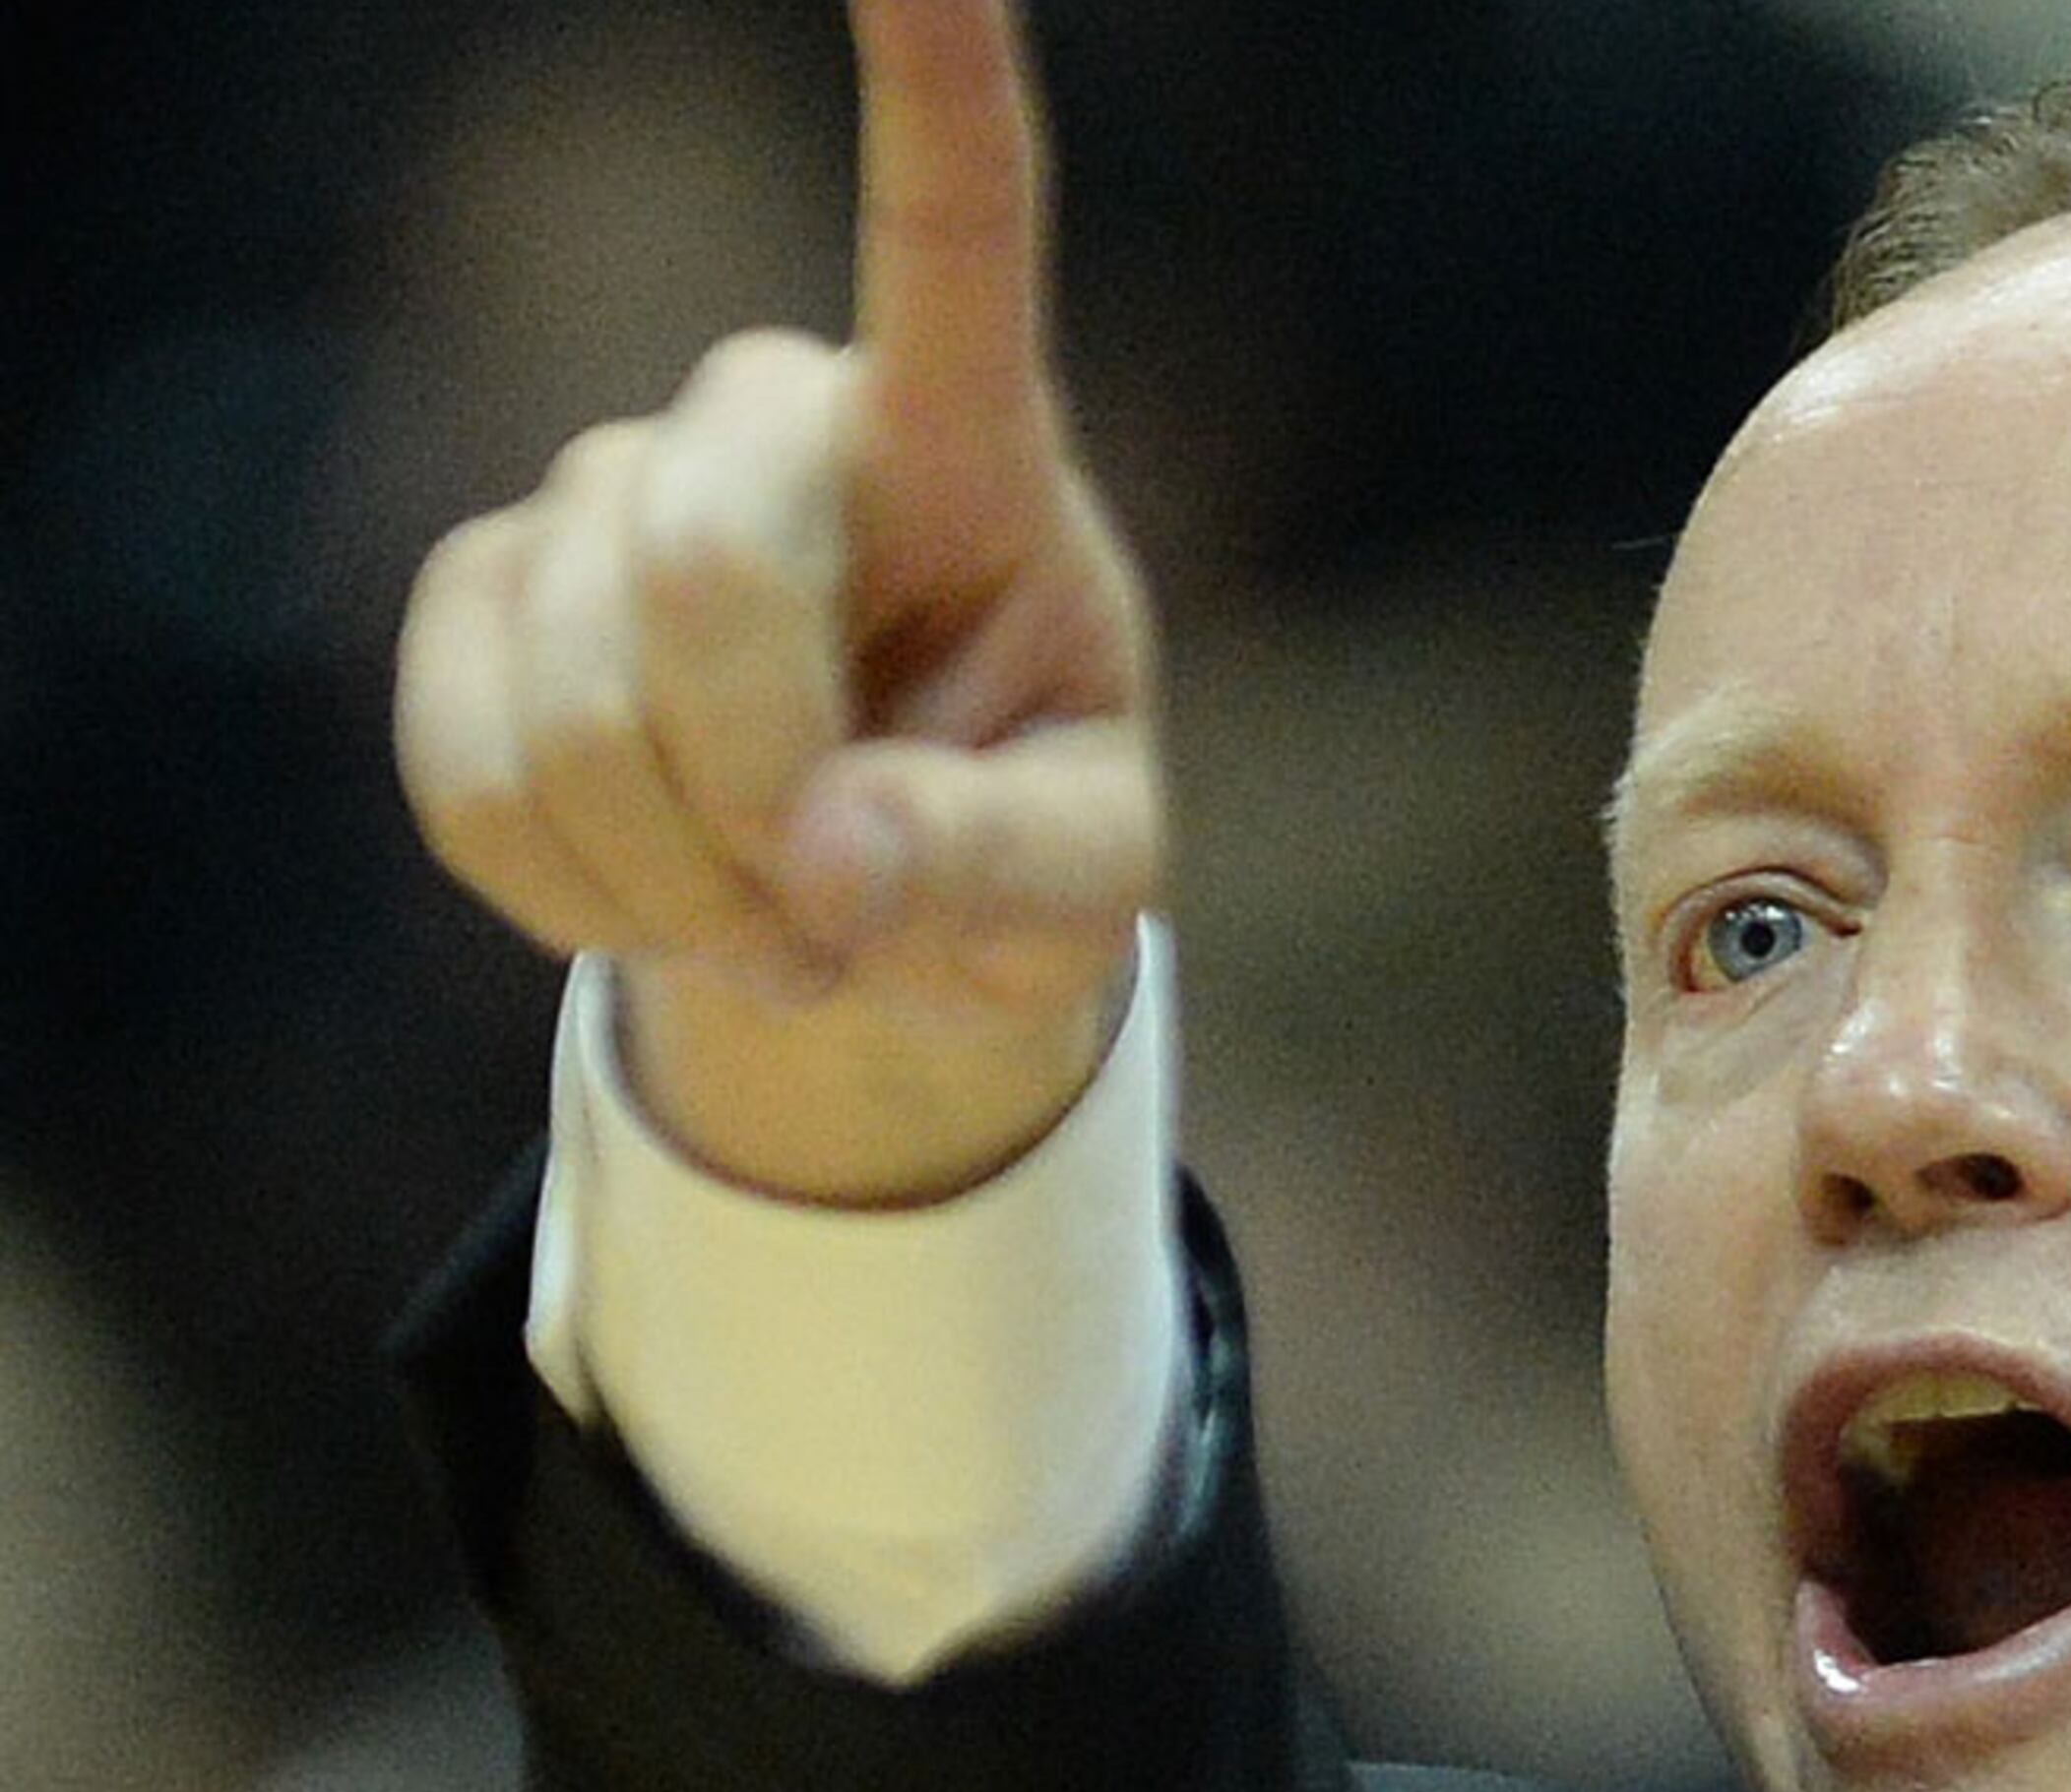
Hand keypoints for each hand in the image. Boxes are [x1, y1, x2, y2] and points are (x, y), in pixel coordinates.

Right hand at [396, 0, 1157, 1204]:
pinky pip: (475, 776)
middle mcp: (773, 417)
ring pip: (574, 700)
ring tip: (778, 914)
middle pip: (709, 563)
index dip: (935, 80)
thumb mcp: (1080, 881)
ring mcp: (603, 493)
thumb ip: (996, 868)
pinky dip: (577, 893)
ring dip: (680, 874)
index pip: (956, 229)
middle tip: (836, 913)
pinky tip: (669, 899)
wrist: (874, 905)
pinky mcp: (480, 590)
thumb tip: (831, 859)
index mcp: (970, 442)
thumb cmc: (1019, 846)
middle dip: (761, 783)